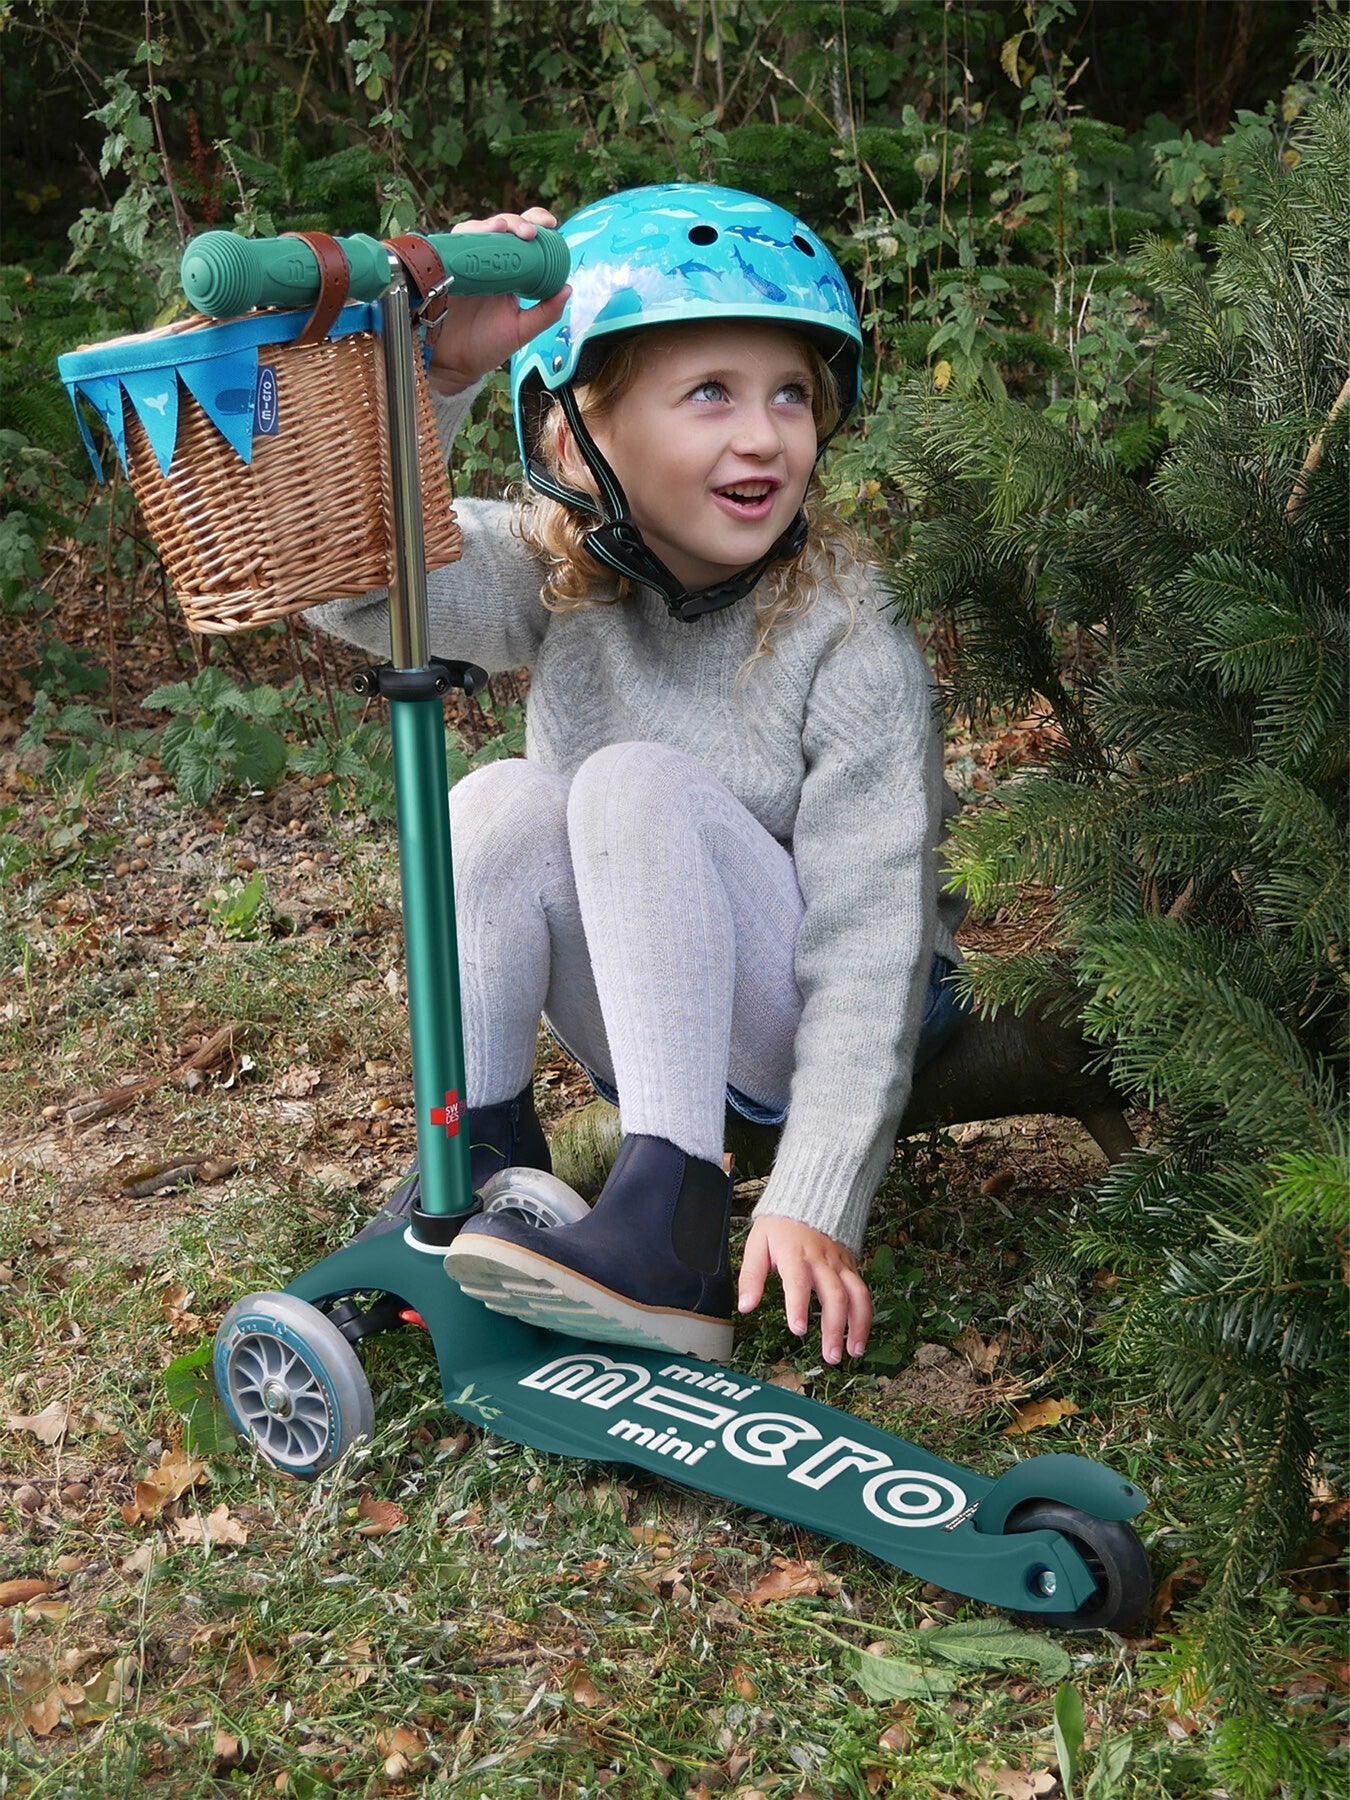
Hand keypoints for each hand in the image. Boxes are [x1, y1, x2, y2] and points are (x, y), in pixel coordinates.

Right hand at [427, 207, 570, 395]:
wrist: (453, 365)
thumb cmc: (486, 346)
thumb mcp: (522, 331)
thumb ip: (546, 312)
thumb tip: (568, 288)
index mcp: (509, 273)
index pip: (523, 239)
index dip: (535, 223)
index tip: (550, 226)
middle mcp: (487, 263)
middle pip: (501, 227)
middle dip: (517, 221)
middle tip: (530, 233)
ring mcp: (465, 263)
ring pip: (477, 229)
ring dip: (491, 224)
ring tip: (503, 229)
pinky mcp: (444, 268)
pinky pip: (452, 245)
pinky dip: (465, 236)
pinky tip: (477, 236)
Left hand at [737, 1216, 872, 1363]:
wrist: (809, 1198)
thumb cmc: (780, 1225)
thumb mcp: (758, 1243)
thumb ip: (751, 1276)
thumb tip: (745, 1307)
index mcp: (795, 1254)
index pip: (798, 1281)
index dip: (798, 1306)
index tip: (798, 1329)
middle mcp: (821, 1260)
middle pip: (834, 1295)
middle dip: (834, 1328)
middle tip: (830, 1356)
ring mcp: (840, 1263)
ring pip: (857, 1294)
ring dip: (858, 1325)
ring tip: (854, 1352)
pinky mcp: (851, 1266)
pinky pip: (863, 1291)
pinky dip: (865, 1315)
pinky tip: (860, 1336)